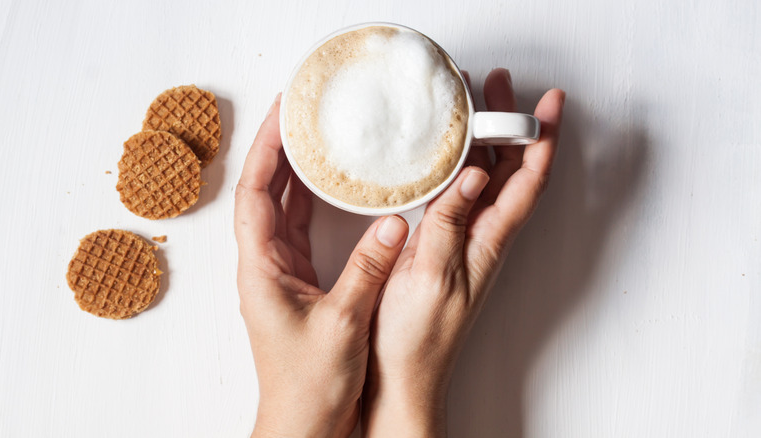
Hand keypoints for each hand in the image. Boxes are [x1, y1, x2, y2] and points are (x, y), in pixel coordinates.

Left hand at [234, 95, 409, 437]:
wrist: (303, 422)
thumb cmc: (308, 383)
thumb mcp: (343, 323)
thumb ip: (367, 270)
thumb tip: (394, 224)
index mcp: (261, 268)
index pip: (253, 192)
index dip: (264, 148)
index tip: (282, 112)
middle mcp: (265, 263)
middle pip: (264, 190)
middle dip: (279, 147)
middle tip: (302, 110)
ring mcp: (281, 271)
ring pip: (283, 206)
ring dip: (295, 170)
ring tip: (317, 134)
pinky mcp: (299, 281)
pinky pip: (302, 227)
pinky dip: (314, 200)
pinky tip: (333, 183)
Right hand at [362, 69, 565, 436]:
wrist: (401, 375)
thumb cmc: (417, 337)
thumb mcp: (432, 276)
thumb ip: (449, 224)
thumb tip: (472, 174)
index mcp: (488, 241)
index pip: (527, 182)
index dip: (542, 139)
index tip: (550, 102)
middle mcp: (482, 235)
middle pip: (508, 169)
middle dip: (509, 122)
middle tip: (496, 83)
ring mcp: (461, 239)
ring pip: (483, 177)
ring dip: (483, 137)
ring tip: (471, 102)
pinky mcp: (438, 244)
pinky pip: (456, 193)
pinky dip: (455, 162)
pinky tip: (443, 152)